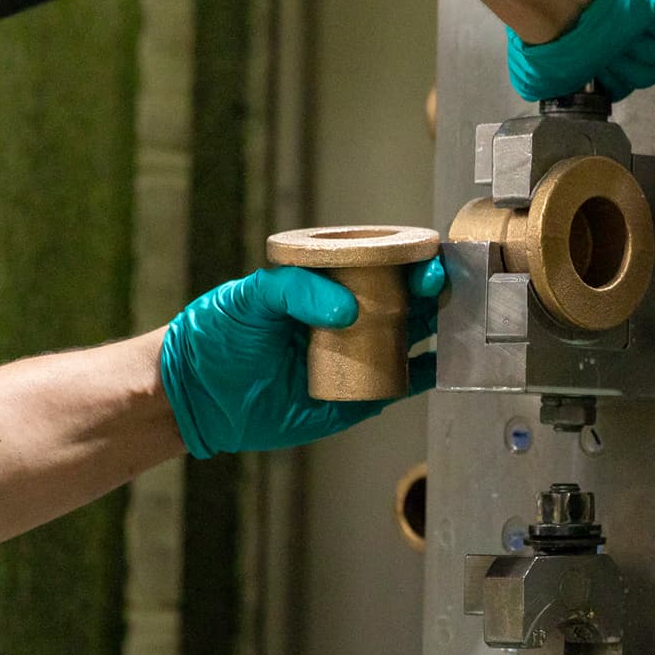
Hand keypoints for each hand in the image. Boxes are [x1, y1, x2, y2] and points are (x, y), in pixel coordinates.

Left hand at [159, 256, 444, 457]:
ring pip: (413, 338)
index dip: (411, 257)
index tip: (427, 259)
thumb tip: (349, 310)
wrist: (198, 394)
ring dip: (439, 327)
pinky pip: (402, 383)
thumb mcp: (251, 297)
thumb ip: (295, 290)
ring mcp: (358, 355)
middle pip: (407, 298)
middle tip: (441, 287)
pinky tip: (445, 362)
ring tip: (456, 319)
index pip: (381, 261)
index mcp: (328, 283)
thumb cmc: (220, 333)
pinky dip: (426, 373)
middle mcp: (350, 315)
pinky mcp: (359, 397)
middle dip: (432, 290)